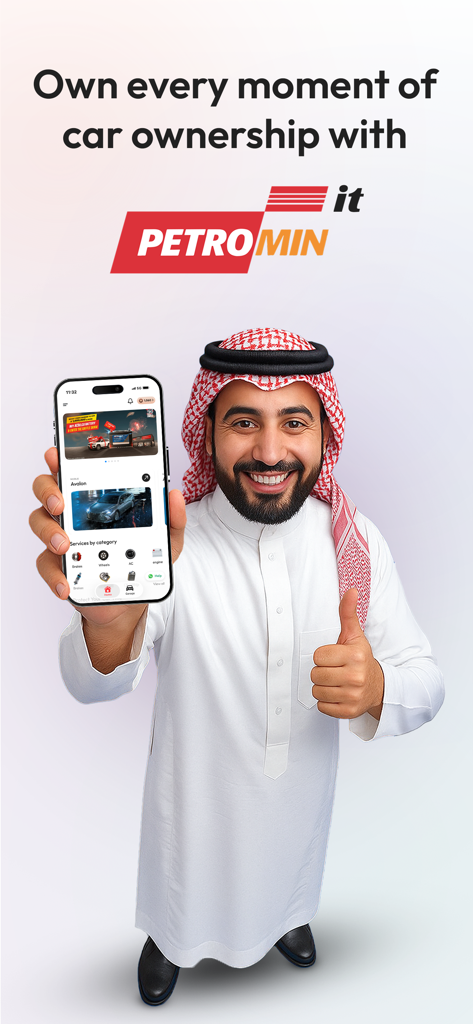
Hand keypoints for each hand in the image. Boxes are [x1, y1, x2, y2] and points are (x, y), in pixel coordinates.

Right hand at [30, 450, 185, 624]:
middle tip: (61, 503)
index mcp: (95, 500)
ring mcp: (61, 539)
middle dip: (48, 491)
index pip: (73, 472)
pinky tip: (66, 583)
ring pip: (39, 523)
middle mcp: (73, 514)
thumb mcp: (165, 543)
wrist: (130, 601)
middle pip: (46, 490)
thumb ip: (173, 520)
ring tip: (65, 545)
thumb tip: (175, 496)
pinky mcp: (58, 567)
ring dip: (48, 531)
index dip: (59, 460)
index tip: (55, 455)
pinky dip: (54, 575)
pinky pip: (46, 564)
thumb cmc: (142, 563)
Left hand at [311, 589, 383, 719]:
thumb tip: (351, 590)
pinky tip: (338, 694)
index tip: (334, 657)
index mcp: (355, 655)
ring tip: (336, 683)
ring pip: (317, 692)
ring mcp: (353, 696)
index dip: (323, 657)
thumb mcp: (355, 636)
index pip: (318, 656)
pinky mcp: (349, 711)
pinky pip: (322, 707)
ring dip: (323, 688)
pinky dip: (327, 703)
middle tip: (335, 671)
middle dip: (322, 672)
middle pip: (315, 675)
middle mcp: (356, 676)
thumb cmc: (360, 659)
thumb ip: (348, 613)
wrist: (379, 687)